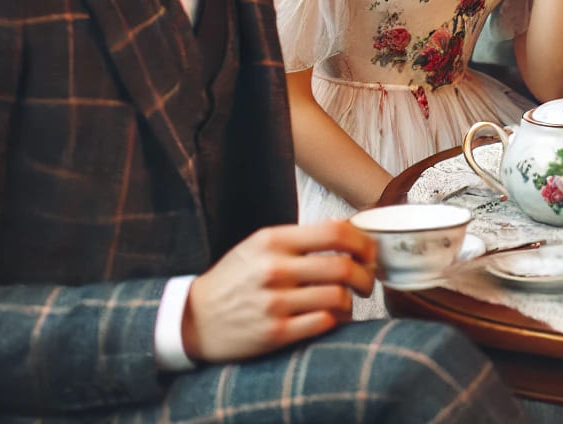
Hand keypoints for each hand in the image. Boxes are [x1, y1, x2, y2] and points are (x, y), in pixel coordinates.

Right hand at [182, 222, 376, 362]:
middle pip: (344, 267)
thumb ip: (300, 237)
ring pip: (339, 297)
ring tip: (348, 300)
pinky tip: (333, 317)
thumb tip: (348, 229)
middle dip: (366, 275)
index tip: (370, 252)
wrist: (193, 319)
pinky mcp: (275, 333)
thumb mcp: (259, 245)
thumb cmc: (234, 279)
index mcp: (273, 241)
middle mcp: (274, 269)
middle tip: (367, 281)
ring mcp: (274, 303)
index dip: (363, 242)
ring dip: (352, 300)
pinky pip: (325, 323)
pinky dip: (337, 320)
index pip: (337, 233)